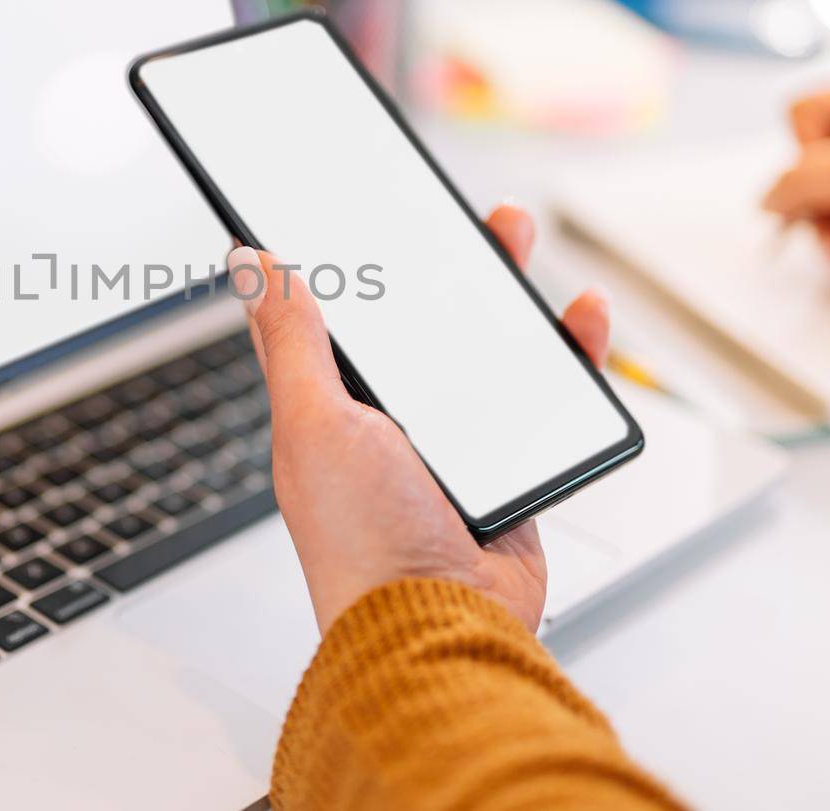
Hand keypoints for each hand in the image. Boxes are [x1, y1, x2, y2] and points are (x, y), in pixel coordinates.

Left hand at [228, 203, 609, 633]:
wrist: (442, 624)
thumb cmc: (362, 540)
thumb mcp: (315, 423)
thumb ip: (293, 342)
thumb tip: (252, 267)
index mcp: (327, 406)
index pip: (321, 316)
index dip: (327, 260)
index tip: (338, 204)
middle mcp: (387, 419)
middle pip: (414, 318)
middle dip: (431, 260)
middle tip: (448, 210)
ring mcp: (451, 440)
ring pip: (482, 345)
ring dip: (500, 288)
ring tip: (512, 233)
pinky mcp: (509, 463)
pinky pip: (544, 394)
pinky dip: (567, 353)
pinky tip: (577, 315)